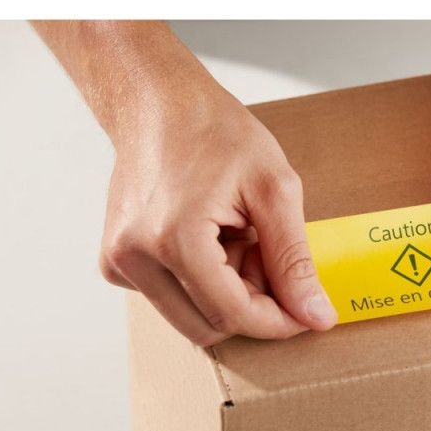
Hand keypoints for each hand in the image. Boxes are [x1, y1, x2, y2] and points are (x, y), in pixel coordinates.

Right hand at [99, 70, 336, 346]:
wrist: (158, 104)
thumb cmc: (215, 132)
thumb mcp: (274, 189)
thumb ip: (294, 260)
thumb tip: (315, 317)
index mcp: (174, 238)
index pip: (232, 314)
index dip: (277, 321)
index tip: (305, 312)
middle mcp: (134, 257)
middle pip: (208, 326)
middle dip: (250, 305)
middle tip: (267, 258)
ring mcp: (118, 261)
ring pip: (190, 316)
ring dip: (226, 294)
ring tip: (239, 241)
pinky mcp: (115, 262)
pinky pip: (171, 299)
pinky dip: (202, 283)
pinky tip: (213, 241)